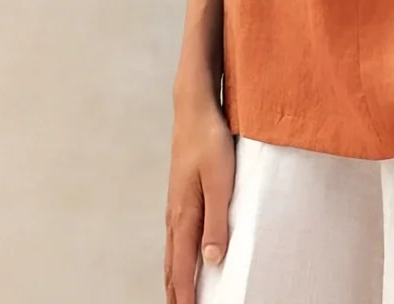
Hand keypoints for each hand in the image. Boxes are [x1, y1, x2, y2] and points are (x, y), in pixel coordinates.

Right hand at [164, 87, 234, 303]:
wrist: (194, 109)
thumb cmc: (210, 140)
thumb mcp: (221, 181)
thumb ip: (217, 222)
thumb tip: (211, 262)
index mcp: (185, 216)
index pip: (183, 270)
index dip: (186, 298)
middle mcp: (176, 216)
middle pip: (172, 267)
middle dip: (176, 295)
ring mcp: (176, 205)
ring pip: (173, 253)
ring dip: (175, 279)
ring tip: (180, 298)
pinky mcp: (181, 195)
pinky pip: (177, 238)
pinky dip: (178, 258)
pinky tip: (184, 257)